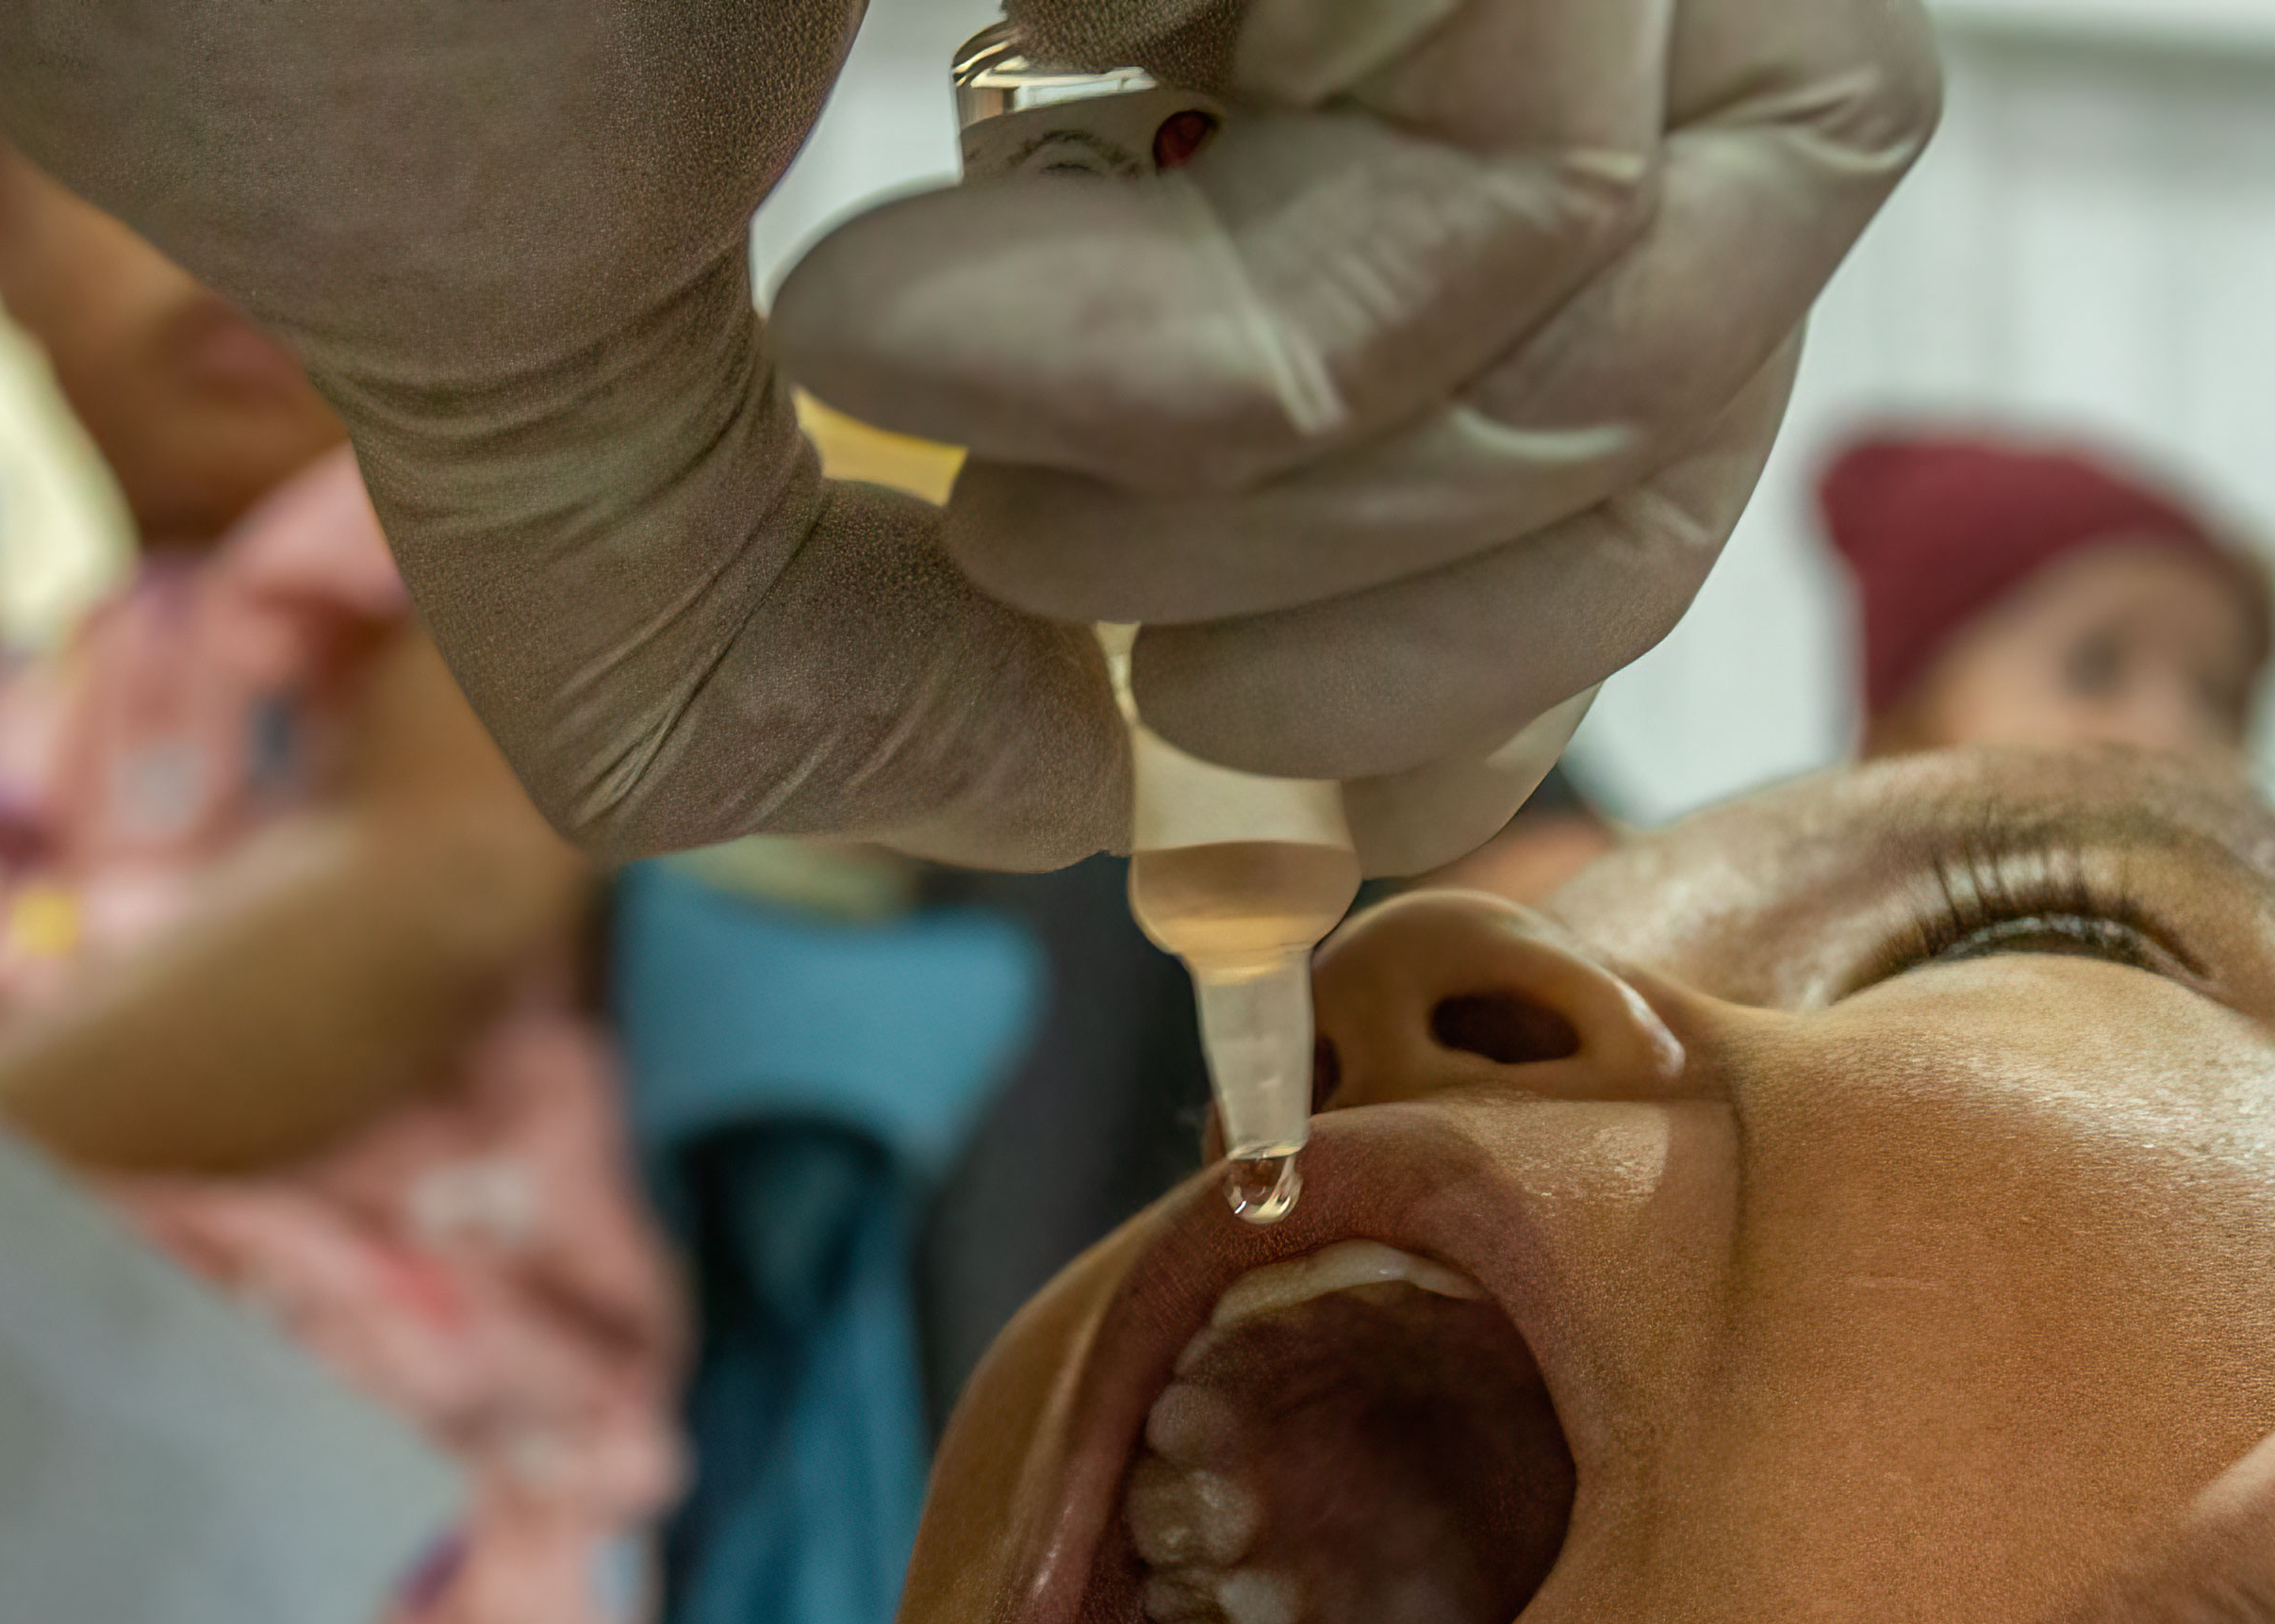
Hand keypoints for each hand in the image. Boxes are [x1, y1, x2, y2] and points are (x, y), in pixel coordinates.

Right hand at [777, 0, 1935, 871]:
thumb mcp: (535, 356)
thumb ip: (777, 636)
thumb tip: (1075, 802)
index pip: (1622, 274)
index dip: (1516, 598)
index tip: (1245, 762)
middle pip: (1739, 275)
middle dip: (1455, 617)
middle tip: (1097, 639)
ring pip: (1714, 239)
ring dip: (1336, 515)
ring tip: (987, 491)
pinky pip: (1541, 170)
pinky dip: (1240, 384)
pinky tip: (896, 322)